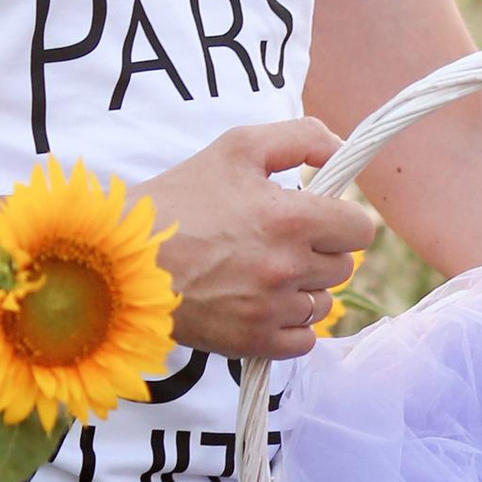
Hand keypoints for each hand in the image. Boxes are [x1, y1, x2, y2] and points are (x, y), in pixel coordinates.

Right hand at [144, 118, 381, 359]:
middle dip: (319, 252)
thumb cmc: (177, 200)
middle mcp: (288, 267)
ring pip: (323, 304)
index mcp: (291, 218)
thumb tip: (343, 149)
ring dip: (303, 289)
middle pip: (343, 266)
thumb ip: (301, 138)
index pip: (360, 229)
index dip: (342, 219)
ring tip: (262, 272)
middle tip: (279, 242)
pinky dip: (289, 326)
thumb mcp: (236, 148)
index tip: (318, 217)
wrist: (121, 260)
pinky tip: (261, 305)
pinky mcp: (254, 343)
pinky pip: (303, 341)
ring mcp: (272, 310)